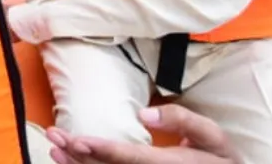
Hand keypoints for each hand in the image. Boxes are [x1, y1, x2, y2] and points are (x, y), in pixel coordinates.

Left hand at [48, 105, 241, 163]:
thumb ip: (183, 120)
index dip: (103, 150)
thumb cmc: (217, 156)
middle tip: (53, 136)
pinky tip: (68, 161)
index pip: (132, 158)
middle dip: (79, 155)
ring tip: (54, 148)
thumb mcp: (211, 136)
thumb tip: (146, 112)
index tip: (77, 141)